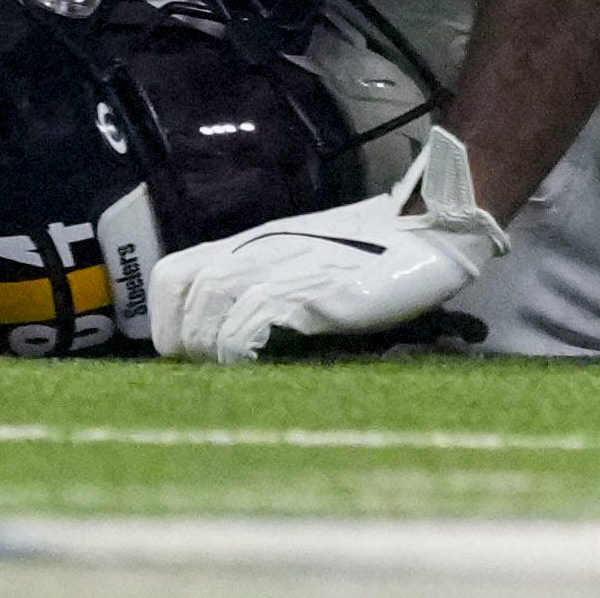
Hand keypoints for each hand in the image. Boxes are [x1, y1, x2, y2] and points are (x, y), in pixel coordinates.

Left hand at [150, 128, 507, 363]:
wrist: (428, 231)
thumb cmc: (367, 256)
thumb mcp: (302, 261)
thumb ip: (265, 287)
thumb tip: (226, 341)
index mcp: (248, 245)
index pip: (170, 277)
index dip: (171, 320)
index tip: (193, 353)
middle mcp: (256, 252)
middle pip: (183, 294)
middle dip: (187, 341)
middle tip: (215, 367)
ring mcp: (283, 268)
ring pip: (208, 307)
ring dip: (213, 347)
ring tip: (242, 368)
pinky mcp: (312, 291)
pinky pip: (251, 323)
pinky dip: (244, 349)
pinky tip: (266, 361)